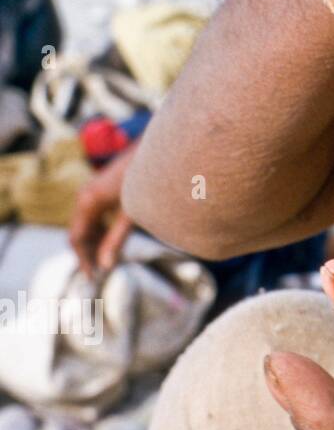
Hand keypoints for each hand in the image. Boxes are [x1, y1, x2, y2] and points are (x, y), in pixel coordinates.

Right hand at [69, 141, 137, 275]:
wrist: (161, 152)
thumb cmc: (149, 181)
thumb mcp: (133, 214)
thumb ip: (117, 240)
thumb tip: (106, 266)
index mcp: (88, 201)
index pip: (76, 238)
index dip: (83, 259)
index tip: (92, 278)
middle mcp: (85, 195)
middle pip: (78, 231)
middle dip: (88, 253)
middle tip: (101, 273)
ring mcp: (92, 190)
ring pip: (86, 223)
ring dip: (95, 242)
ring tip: (109, 259)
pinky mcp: (102, 188)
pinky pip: (94, 214)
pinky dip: (101, 229)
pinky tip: (114, 240)